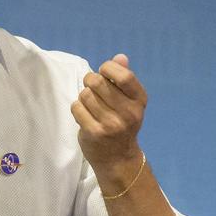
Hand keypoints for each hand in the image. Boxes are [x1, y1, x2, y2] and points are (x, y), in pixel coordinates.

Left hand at [71, 53, 146, 180]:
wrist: (118, 159)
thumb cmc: (123, 124)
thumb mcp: (130, 102)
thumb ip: (124, 78)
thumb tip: (120, 57)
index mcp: (139, 101)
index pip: (124, 76)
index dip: (108, 68)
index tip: (103, 71)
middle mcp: (128, 113)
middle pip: (98, 82)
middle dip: (90, 81)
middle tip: (92, 88)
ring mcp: (110, 124)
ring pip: (85, 94)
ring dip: (83, 97)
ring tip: (90, 105)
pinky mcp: (94, 133)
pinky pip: (77, 108)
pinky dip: (77, 108)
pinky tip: (84, 115)